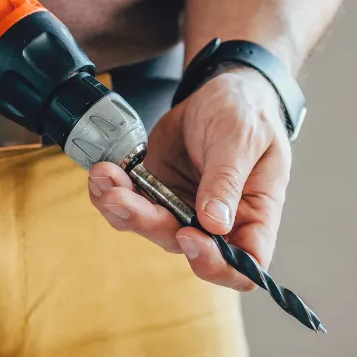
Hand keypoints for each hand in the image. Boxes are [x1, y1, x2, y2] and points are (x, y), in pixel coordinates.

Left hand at [87, 69, 291, 289]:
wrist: (219, 93)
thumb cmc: (249, 115)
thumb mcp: (244, 138)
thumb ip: (228, 180)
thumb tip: (214, 224)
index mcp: (254, 216)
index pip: (244, 264)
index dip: (215, 264)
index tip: (190, 235)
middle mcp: (216, 223)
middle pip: (182, 247)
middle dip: (147, 223)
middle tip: (121, 196)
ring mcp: (182, 209)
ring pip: (148, 227)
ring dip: (121, 208)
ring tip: (105, 178)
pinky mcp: (156, 193)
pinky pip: (129, 204)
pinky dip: (109, 191)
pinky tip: (102, 172)